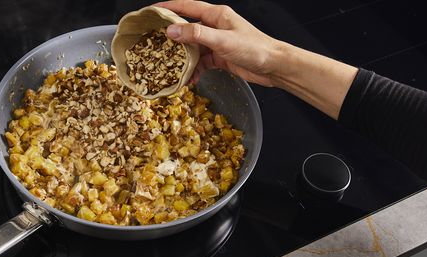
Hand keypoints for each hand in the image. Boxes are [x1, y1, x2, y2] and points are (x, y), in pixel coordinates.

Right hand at [154, 0, 281, 86]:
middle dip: (172, 38)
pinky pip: (201, 62)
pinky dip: (194, 70)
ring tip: (171, 69)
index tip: (152, 12)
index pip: (187, 7)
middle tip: (154, 45)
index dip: (168, 7)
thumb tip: (171, 31)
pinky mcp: (220, 57)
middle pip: (187, 29)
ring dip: (183, 59)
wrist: (274, 67)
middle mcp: (215, 26)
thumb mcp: (222, 41)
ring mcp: (217, 42)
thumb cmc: (254, 49)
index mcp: (216, 15)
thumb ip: (196, 35)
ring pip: (193, 48)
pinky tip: (190, 80)